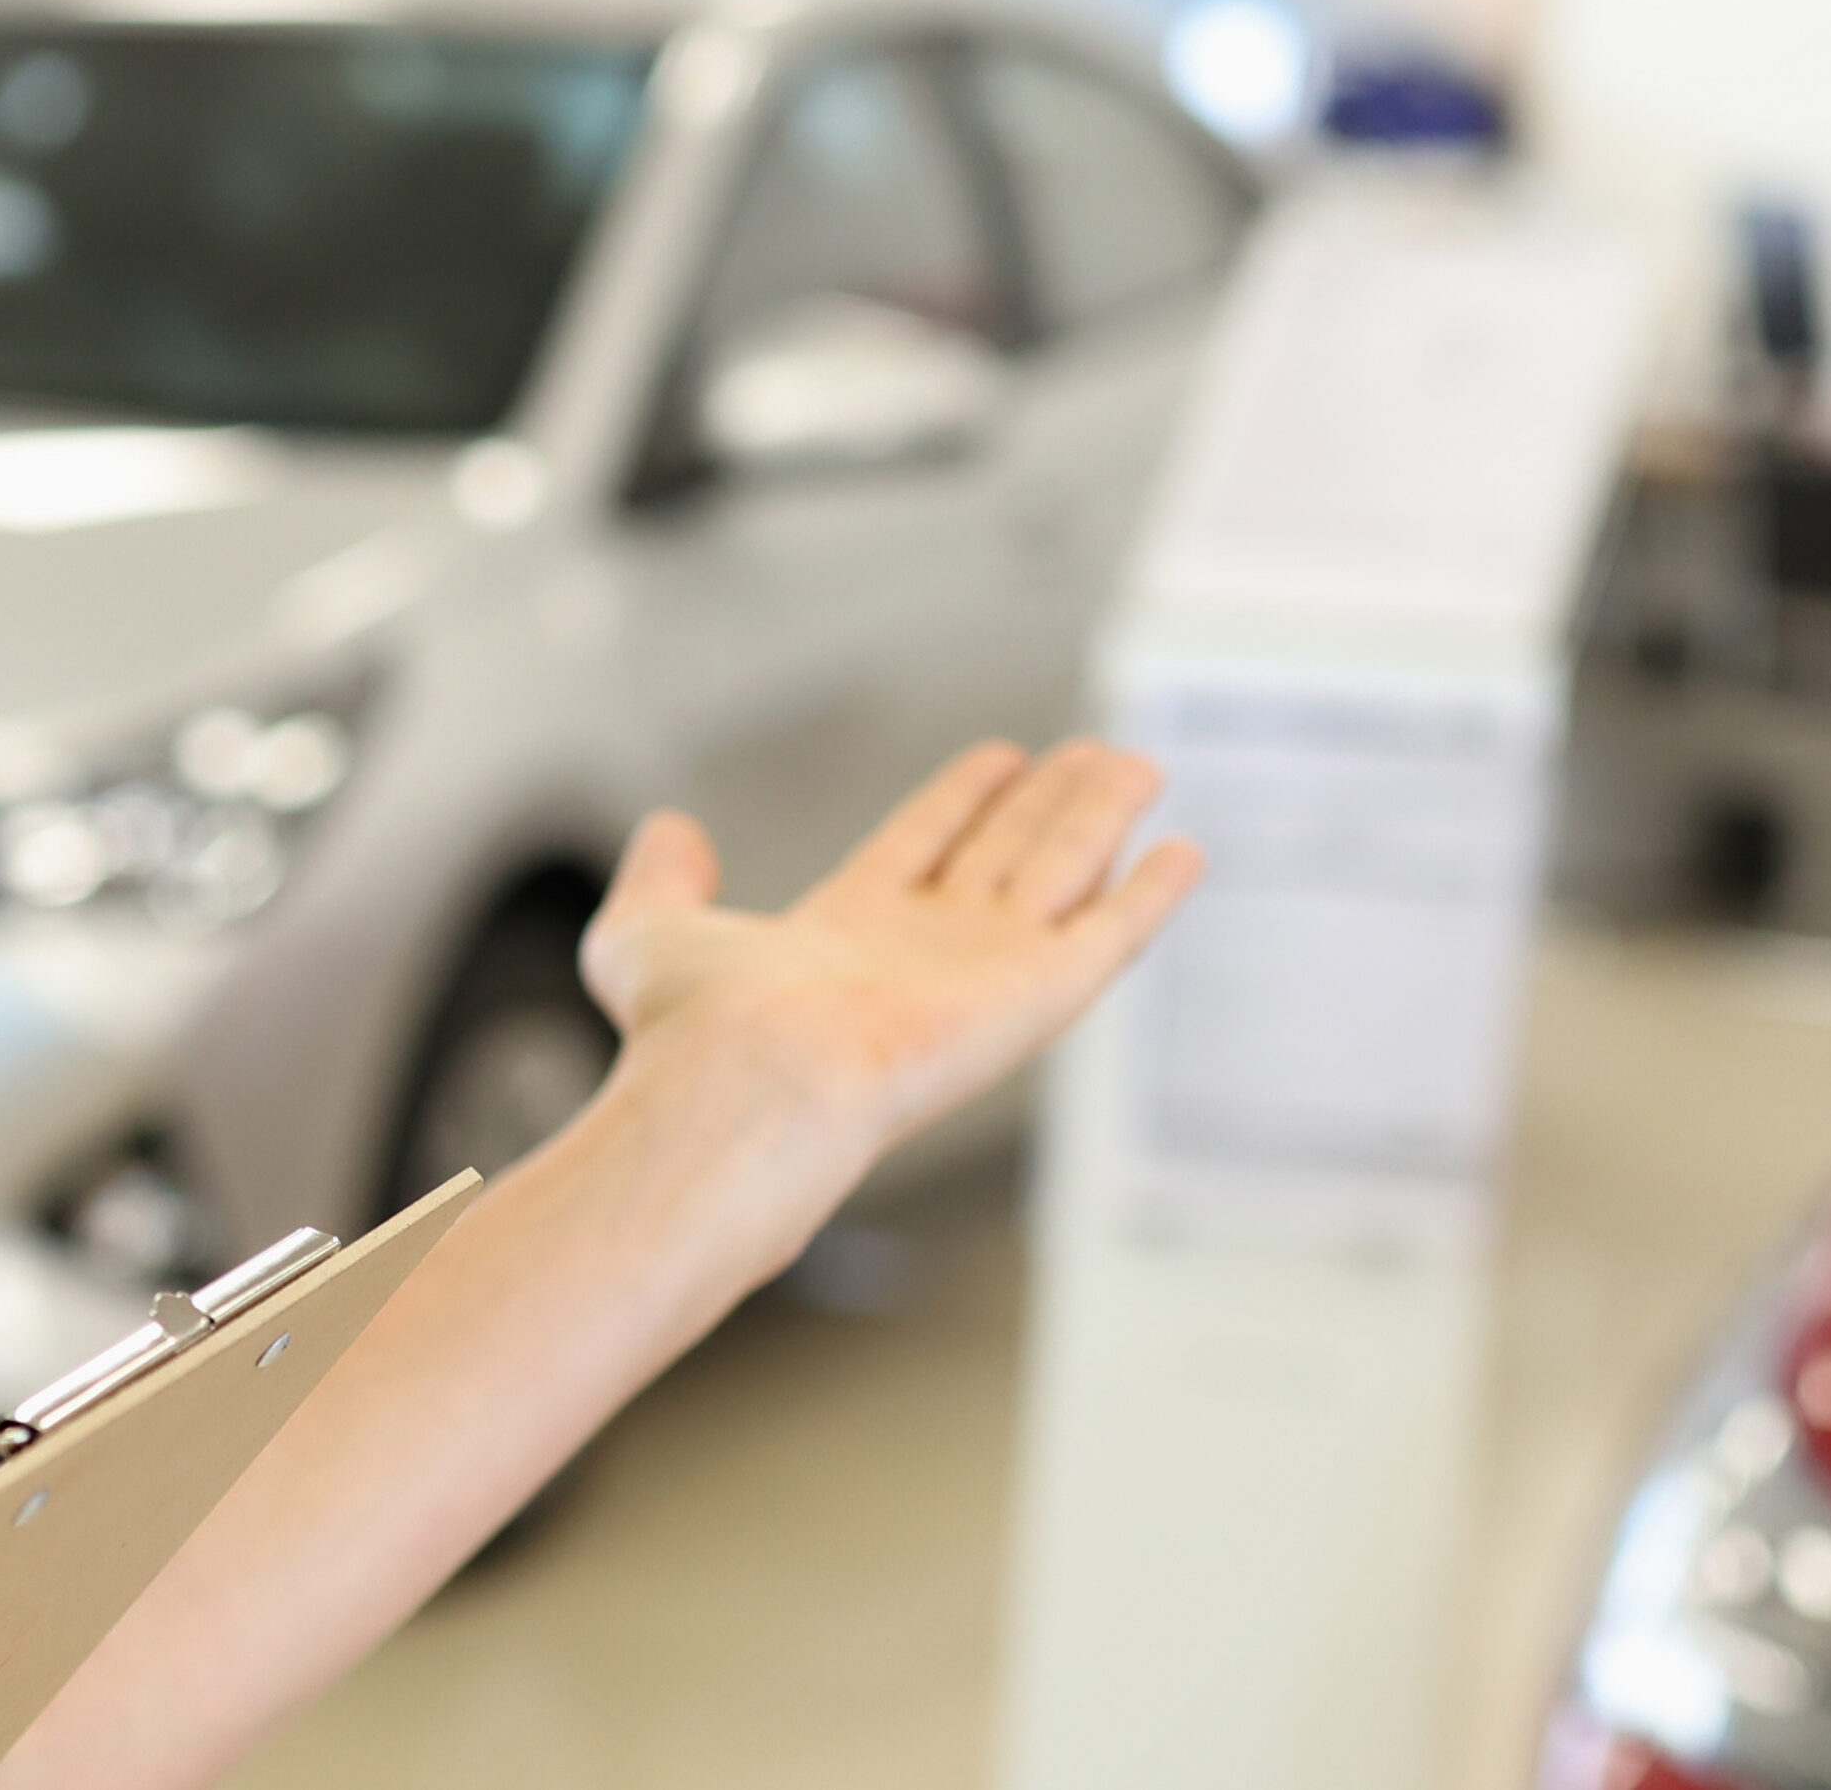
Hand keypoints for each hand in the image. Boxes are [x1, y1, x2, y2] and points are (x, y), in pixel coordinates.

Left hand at [573, 740, 1202, 1241]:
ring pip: (1059, 872)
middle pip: (1003, 855)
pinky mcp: (1040, 994)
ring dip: (1100, 818)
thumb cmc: (694, 1029)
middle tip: (1093, 750)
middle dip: (1048, 802)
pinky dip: (1152, 893)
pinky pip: (1111, 932)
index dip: (962, 800)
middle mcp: (924, 954)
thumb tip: (669, 831)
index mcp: (848, 934)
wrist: (752, 1079)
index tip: (1001, 756)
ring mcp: (987, 972)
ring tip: (1135, 763)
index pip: (921, 849)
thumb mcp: (647, 932)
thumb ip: (662, 880)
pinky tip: (1183, 853)